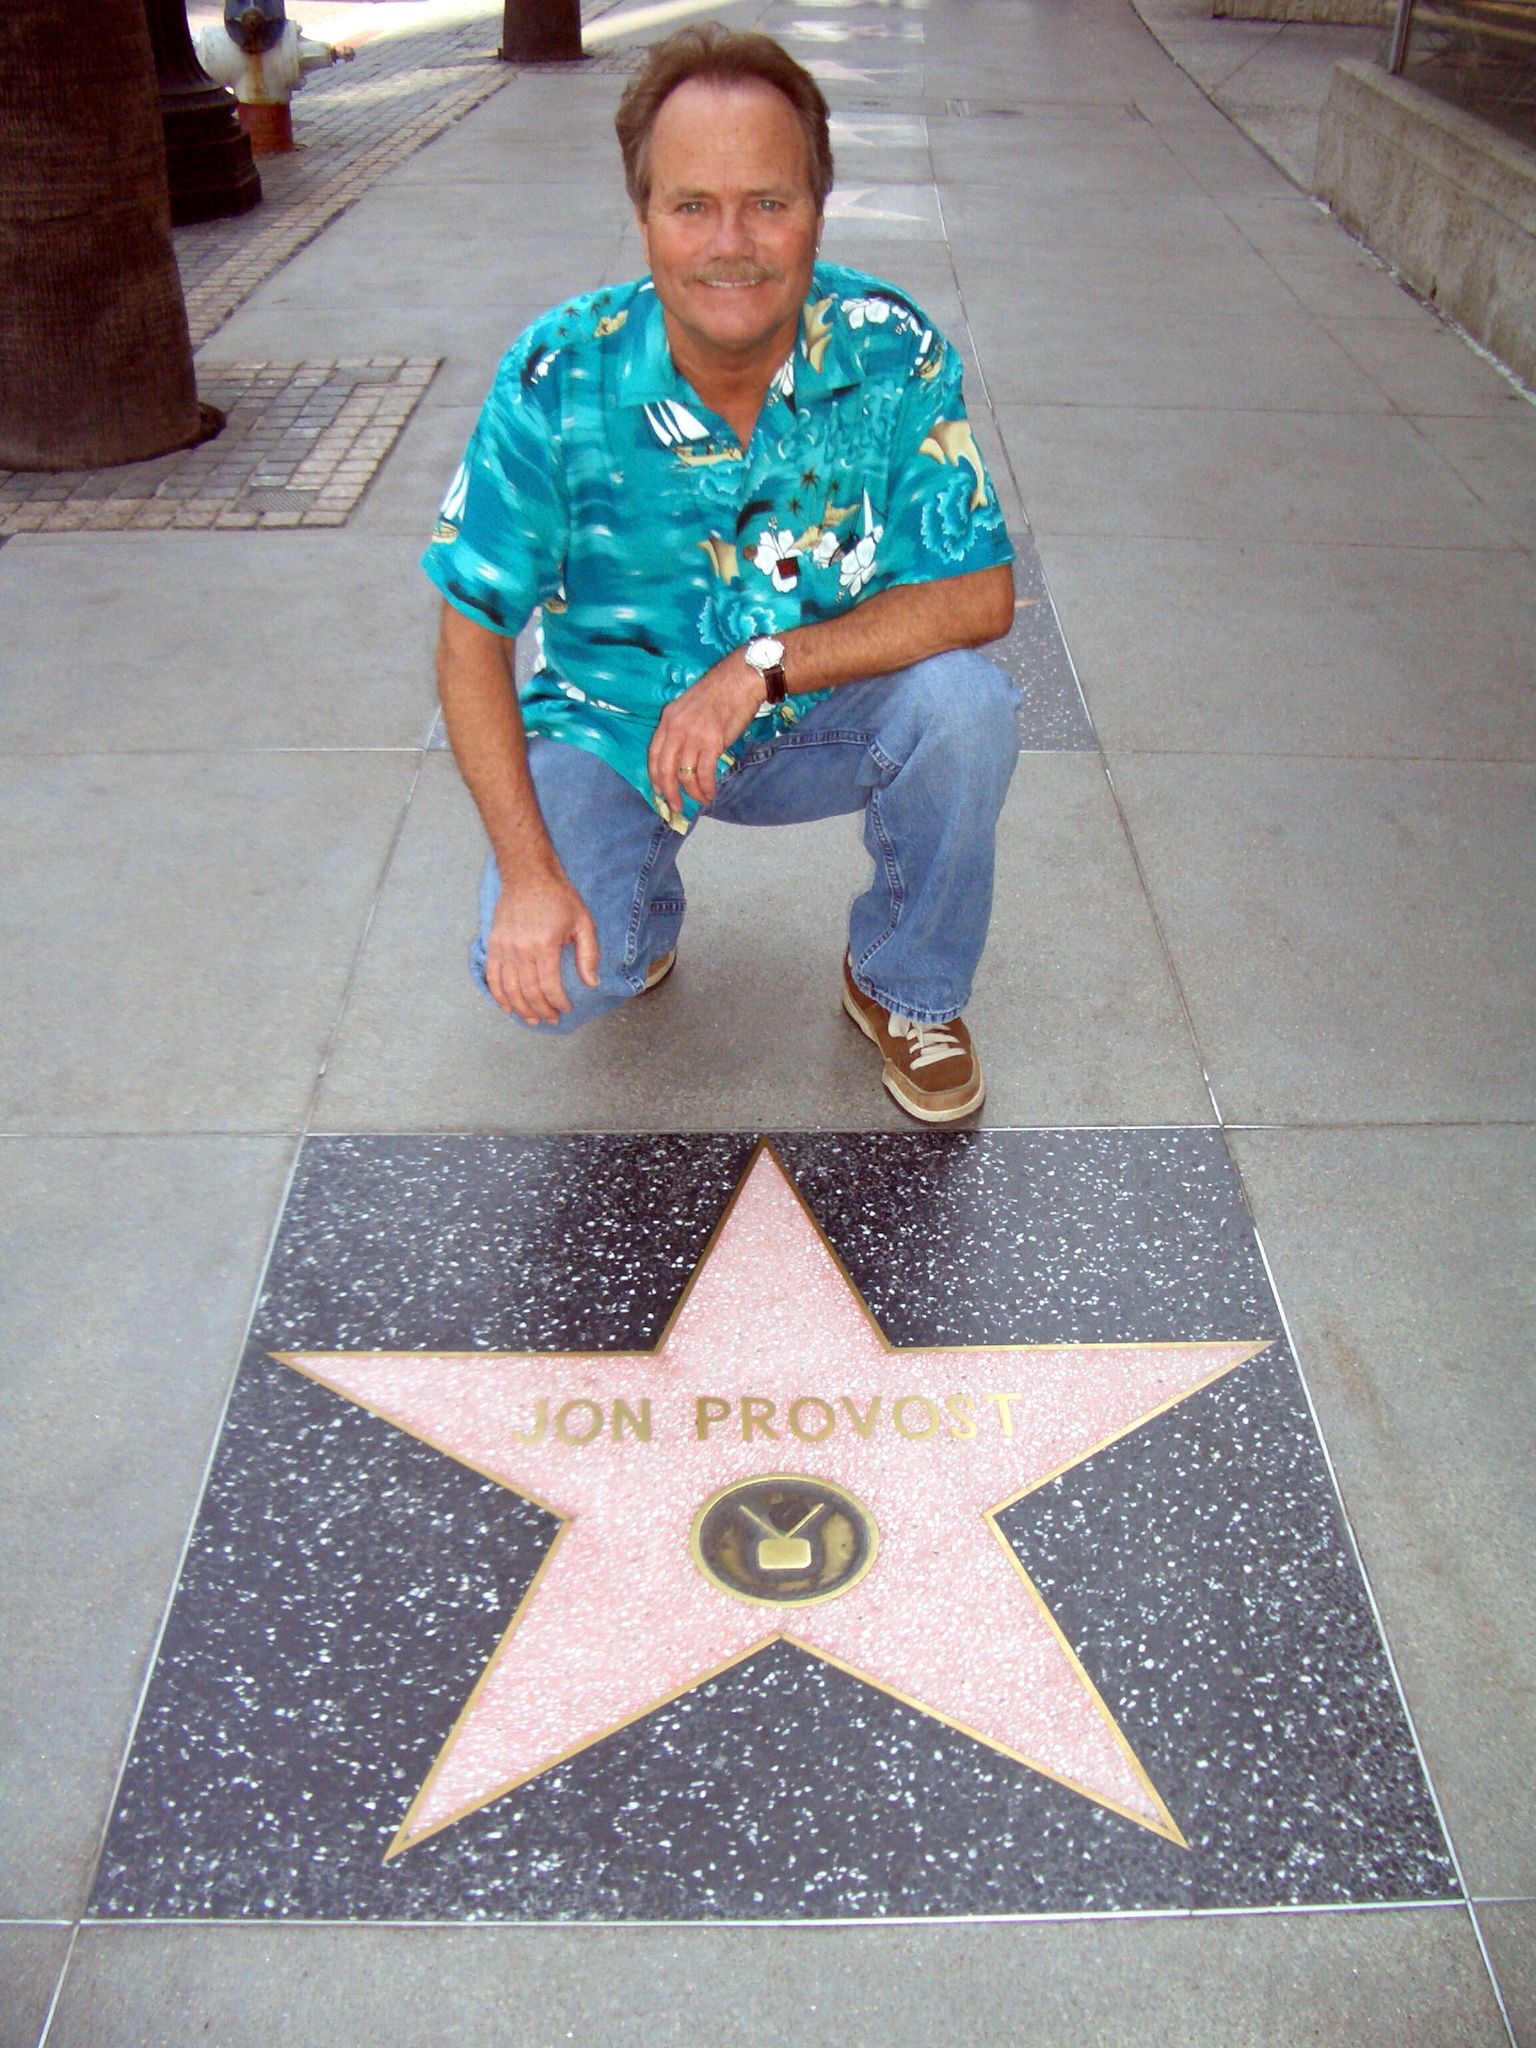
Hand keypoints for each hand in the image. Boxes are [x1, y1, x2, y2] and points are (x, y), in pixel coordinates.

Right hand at [485, 865, 598, 1025]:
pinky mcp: (493, 944)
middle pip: (529, 992)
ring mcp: (504, 947)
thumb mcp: (583, 922)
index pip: (549, 986)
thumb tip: (592, 983)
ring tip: (532, 1019)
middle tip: (551, 1019)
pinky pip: (492, 976)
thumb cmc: (559, 898)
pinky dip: (498, 995)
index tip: (565, 1008)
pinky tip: (507, 1007)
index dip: (558, 1003)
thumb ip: (589, 954)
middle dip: (542, 1010)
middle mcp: (521, 949)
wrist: (528, 875)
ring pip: (509, 989)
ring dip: (521, 1009)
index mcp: (544, 944)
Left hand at [648, 650, 764, 815]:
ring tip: (700, 800)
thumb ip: (681, 727)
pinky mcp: (713, 742)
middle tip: (676, 806)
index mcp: (668, 719)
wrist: (740, 679)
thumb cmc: (719, 692)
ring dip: (692, 793)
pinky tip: (710, 793)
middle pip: (665, 769)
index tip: (659, 791)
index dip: (655, 776)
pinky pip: (704, 773)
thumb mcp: (689, 706)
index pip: (653, 753)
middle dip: (669, 792)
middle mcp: (676, 728)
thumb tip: (683, 753)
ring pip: (685, 775)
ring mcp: (694, 736)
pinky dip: (706, 787)